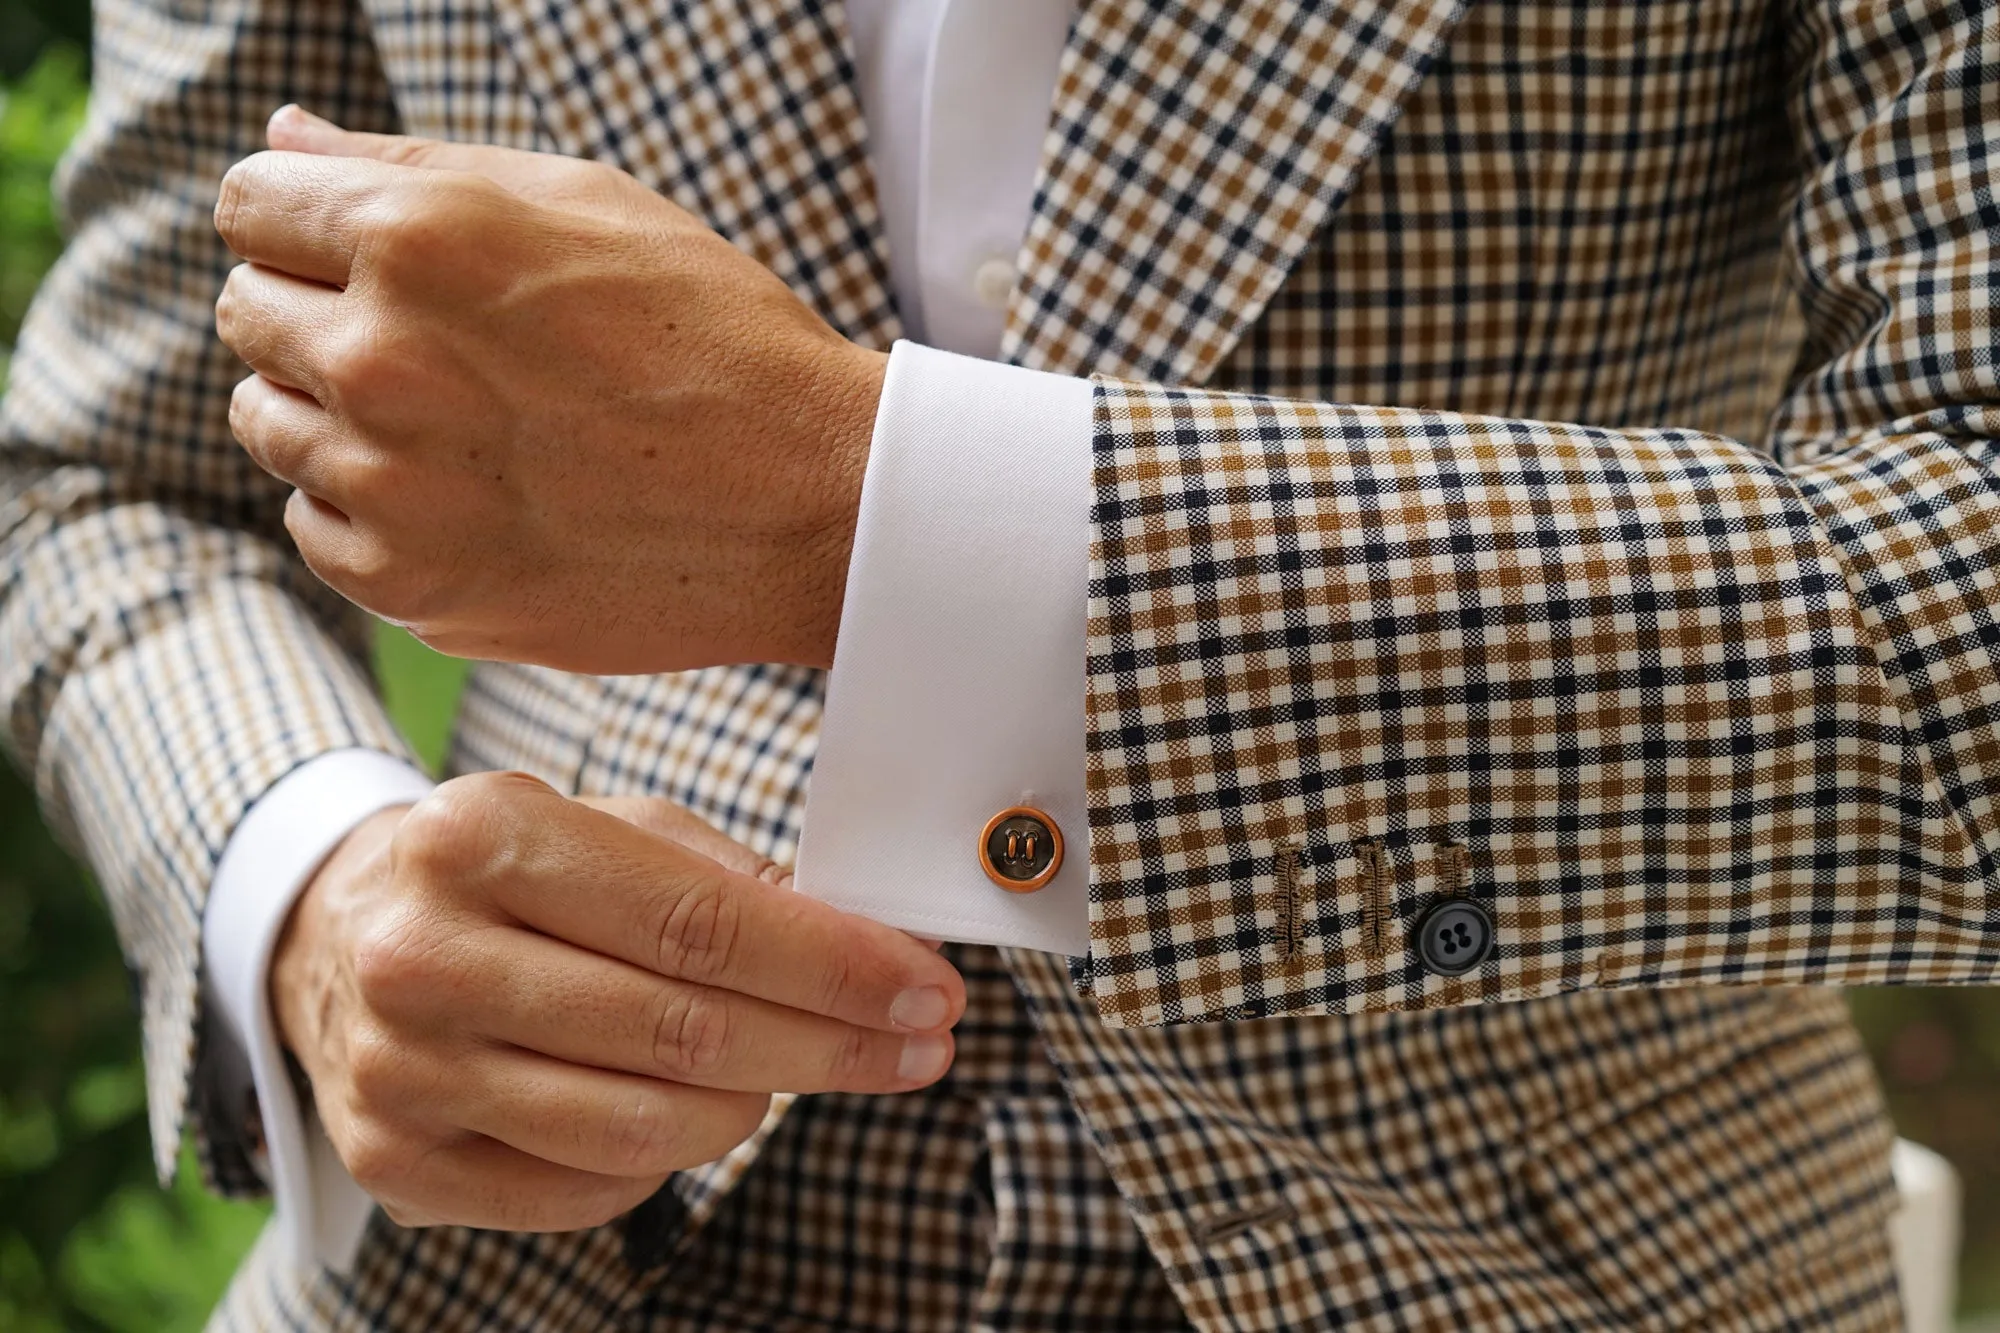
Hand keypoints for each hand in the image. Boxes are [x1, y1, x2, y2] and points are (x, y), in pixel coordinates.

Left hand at [213, 105, 886, 673]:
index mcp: (417, 239)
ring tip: (459, 421)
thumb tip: (286, 135)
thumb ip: (409, 164)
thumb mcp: (582, 203)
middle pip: (248, 313)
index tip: (363, 247)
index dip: (305, 216)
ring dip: (336, 410)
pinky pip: (318, 526)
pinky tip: (466, 494)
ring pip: (269, 424)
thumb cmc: (716, 338)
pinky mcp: (412, 588)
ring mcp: (389, 487)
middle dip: (317, 308)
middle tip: (434, 340)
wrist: (811, 504)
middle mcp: (380, 361)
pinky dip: (368, 508)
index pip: (250, 203)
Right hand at [270, 772, 963, 1232]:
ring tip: (799, 1067)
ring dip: (754, 1105)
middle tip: (916, 1044)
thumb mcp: (600, 827)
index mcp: (480, 837)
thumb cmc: (502, 874)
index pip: (699, 922)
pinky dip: (665, 1160)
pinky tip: (693, 1111)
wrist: (335, 933)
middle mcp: (425, 954)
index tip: (924, 989)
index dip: (832, 966)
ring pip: (638, 1127)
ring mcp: (401, 1069)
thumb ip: (723, 876)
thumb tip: (865, 944)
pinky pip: (583, 1190)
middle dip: (829, 1044)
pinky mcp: (396, 1159)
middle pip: (681, 1032)